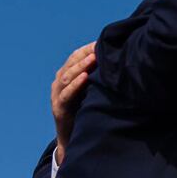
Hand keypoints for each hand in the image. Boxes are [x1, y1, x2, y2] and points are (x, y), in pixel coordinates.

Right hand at [51, 42, 96, 165]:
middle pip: (71, 63)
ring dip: (80, 66)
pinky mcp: (59, 108)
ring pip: (66, 76)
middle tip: (99, 47)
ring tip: (93, 58)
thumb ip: (99, 76)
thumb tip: (119, 60)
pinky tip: (85, 77)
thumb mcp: (92, 89)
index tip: (102, 41)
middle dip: (85, 54)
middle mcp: (60, 83)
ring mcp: (57, 95)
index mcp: (67, 75)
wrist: (74, 136)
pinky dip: (75, 84)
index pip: (76, 56)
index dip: (87, 48)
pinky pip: (66, 94)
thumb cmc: (86, 108)